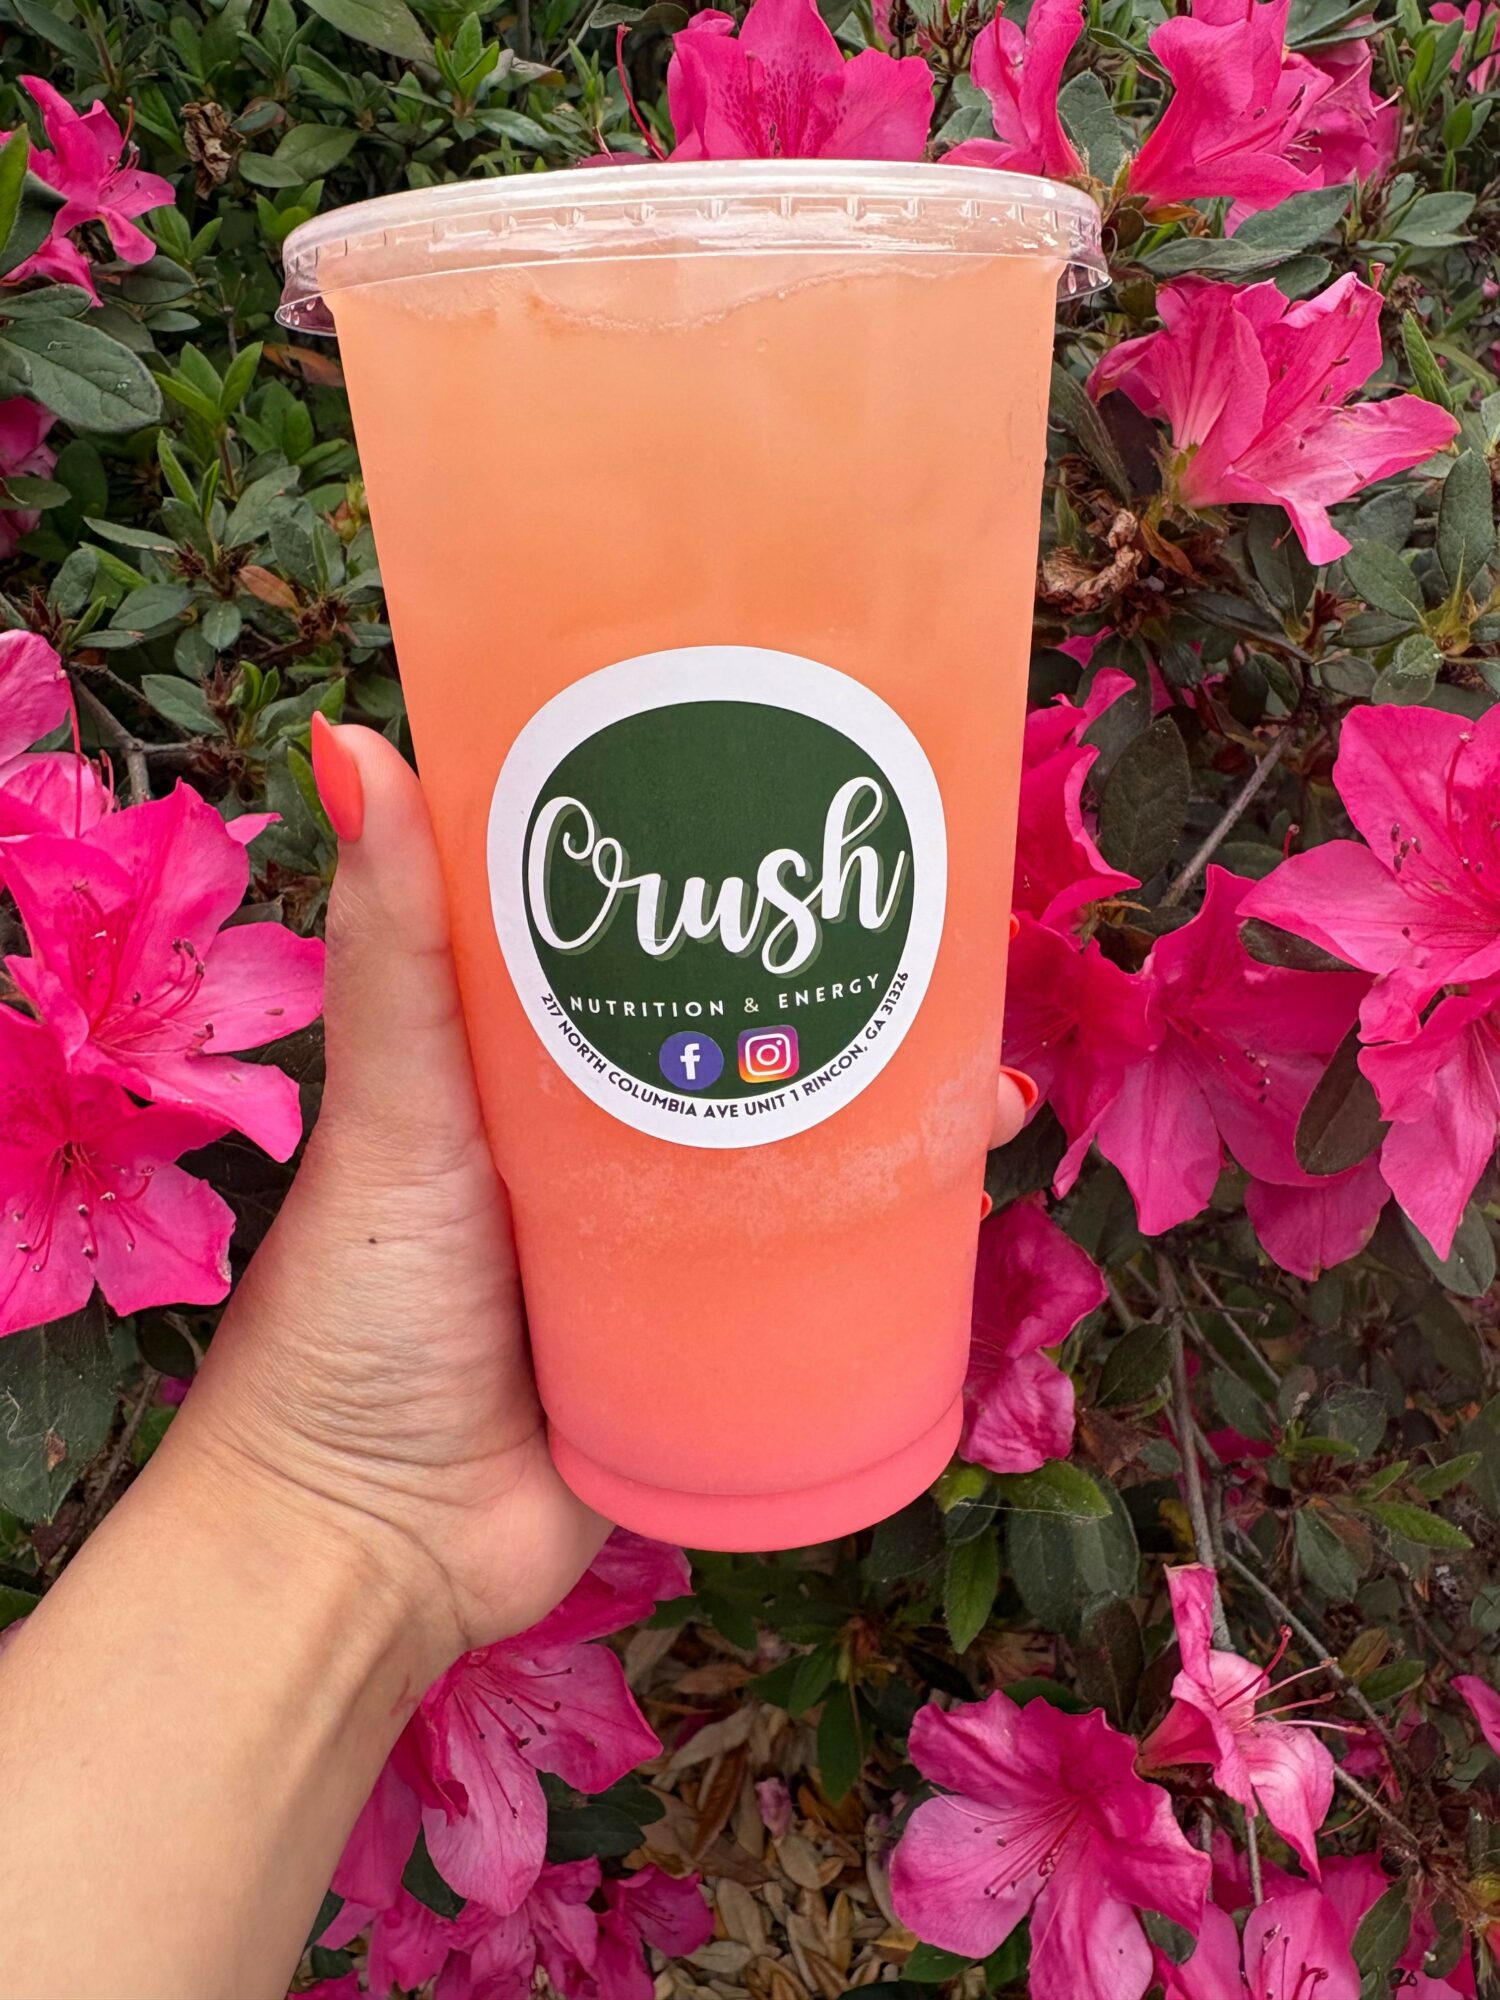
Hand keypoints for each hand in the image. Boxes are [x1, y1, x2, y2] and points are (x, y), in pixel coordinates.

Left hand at [169, 719, 1034, 1680]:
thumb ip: (394, 956)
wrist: (373, 1551)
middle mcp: (601, 1146)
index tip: (811, 810)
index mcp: (524, 1069)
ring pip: (797, 1159)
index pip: (638, 948)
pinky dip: (895, 1246)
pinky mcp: (712, 1350)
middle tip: (945, 946)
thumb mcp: (395, 1114)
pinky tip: (968, 1203)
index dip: (719, 883)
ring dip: (894, 1116)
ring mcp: (663, 1251)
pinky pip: (817, 1284)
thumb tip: (354, 738)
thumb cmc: (360, 1314)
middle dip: (839, 997)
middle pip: (738, 1047)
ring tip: (987, 1073)